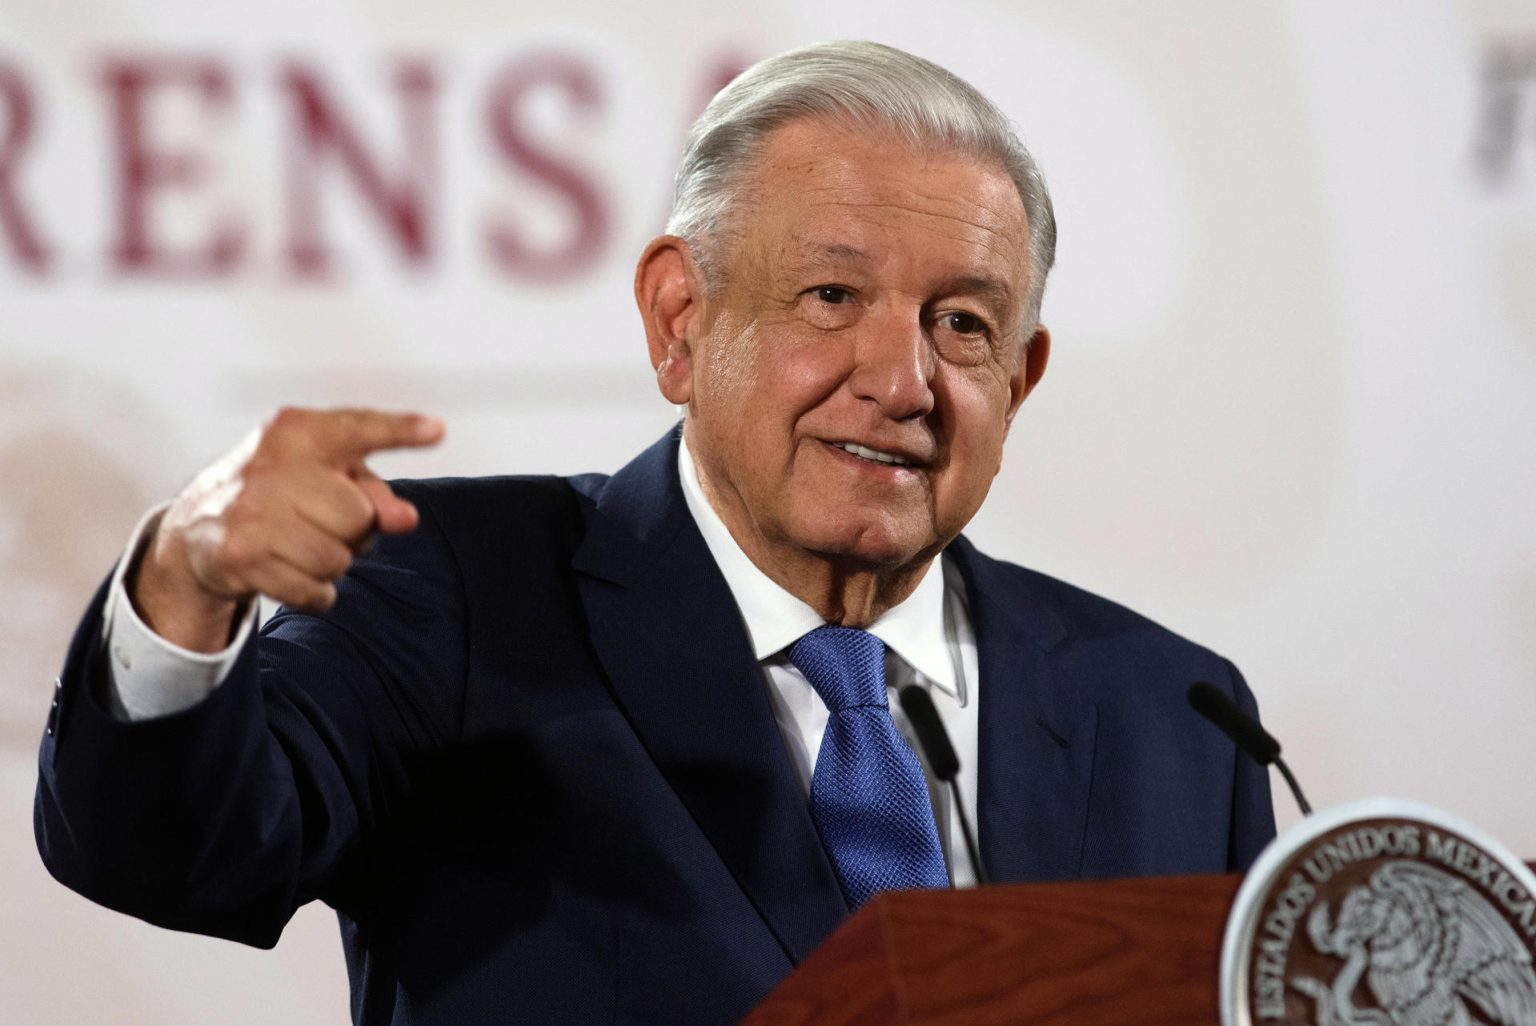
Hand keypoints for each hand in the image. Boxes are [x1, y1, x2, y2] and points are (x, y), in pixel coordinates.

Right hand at [133, 407, 444, 651]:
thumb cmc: (281, 493)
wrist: (199, 526)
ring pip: (338, 559)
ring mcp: (250, 511)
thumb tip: (406, 518)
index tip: (437, 431)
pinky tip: (289, 569)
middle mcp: (271, 464)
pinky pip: (316, 591)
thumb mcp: (326, 476)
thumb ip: (375, 490)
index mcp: (297, 431)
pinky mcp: (240, 555)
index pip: (358, 428)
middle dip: (352, 530)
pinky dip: (315, 592)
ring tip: (301, 544)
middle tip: (321, 522)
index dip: (400, 430)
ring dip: (332, 563)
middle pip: (358, 516)